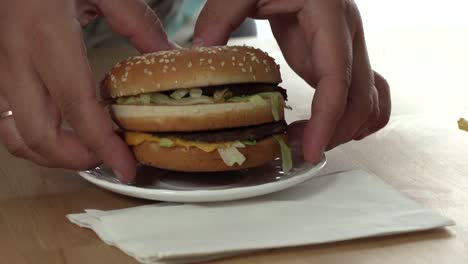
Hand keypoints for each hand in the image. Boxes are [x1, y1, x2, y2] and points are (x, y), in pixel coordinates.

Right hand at [0, 0, 171, 180]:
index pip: (78, 110)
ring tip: (87, 151)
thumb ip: (137, 23)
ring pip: (14, 135)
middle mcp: (16, 60)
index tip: (127, 168)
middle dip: (76, 160)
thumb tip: (167, 56)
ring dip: (50, 154)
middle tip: (110, 158)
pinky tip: (60, 131)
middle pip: (38, 136)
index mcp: (47, 39)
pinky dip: (33, 137)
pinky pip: (5, 120)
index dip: (104, 147)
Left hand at [193, 0, 390, 162]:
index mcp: (329, 14)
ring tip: (305, 142)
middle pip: (359, 98)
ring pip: (367, 101)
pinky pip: (364, 93)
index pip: (337, 77)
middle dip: (333, 133)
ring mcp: (349, 46)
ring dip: (343, 130)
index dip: (327, 119)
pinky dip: (352, 118)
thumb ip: (221, 15)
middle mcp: (348, 32)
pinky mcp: (340, 57)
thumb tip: (202, 53)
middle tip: (295, 149)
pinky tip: (328, 128)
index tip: (310, 150)